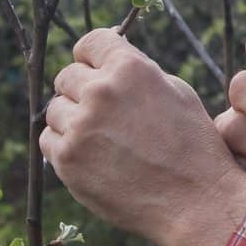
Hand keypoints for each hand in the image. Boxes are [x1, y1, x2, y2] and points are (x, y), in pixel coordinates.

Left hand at [41, 28, 245, 245]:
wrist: (196, 202)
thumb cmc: (193, 147)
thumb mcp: (177, 93)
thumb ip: (138, 73)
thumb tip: (108, 64)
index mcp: (130, 69)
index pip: (89, 42)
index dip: (91, 56)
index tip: (93, 68)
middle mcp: (101, 92)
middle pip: (66, 76)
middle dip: (82, 90)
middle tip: (103, 113)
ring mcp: (80, 127)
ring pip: (55, 110)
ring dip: (72, 120)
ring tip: (102, 140)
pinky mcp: (67, 160)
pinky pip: (48, 141)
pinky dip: (64, 146)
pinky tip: (91, 156)